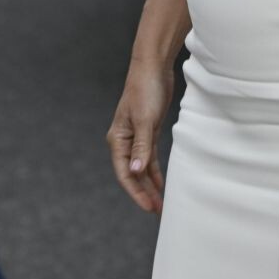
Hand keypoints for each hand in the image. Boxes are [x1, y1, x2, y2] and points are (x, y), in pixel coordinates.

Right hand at [107, 59, 173, 214]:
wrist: (153, 67)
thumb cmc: (145, 90)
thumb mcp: (145, 121)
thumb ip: (141, 147)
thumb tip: (135, 172)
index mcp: (118, 139)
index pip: (124, 173)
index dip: (136, 192)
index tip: (148, 207)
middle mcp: (124, 140)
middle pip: (132, 174)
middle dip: (143, 192)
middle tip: (156, 210)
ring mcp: (136, 136)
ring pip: (141, 167)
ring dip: (149, 184)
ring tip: (159, 202)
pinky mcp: (148, 131)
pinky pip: (149, 157)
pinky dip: (154, 170)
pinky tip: (160, 183)